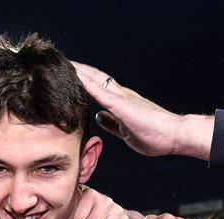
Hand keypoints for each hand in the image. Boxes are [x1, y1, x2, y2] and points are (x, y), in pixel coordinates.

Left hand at [72, 62, 212, 160]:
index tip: (71, 77)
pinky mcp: (122, 105)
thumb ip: (111, 123)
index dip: (85, 81)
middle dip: (80, 72)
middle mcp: (122, 96)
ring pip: (97, 81)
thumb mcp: (124, 130)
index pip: (99, 88)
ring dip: (82, 73)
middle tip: (64, 64)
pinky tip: (78, 76)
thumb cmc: (155, 136)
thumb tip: (99, 116)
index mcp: (122, 103)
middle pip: (97, 79)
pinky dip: (88, 84)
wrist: (174, 135)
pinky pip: (101, 93)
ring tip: (67, 64)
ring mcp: (122, 99)